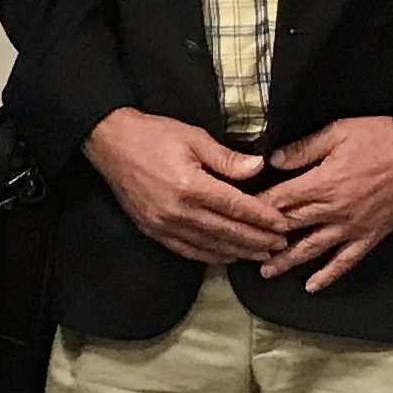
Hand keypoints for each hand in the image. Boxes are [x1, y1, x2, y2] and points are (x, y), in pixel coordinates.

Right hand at [81, 108, 285, 265]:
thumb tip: (258, 168)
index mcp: (191, 186)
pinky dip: (211, 256)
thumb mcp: (194, 137)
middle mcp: (179, 212)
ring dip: (238, 252)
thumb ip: (227, 158)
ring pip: (210, 246)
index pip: (237, 207)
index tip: (282, 224)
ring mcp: (164, 225)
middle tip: (280, 244)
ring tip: (261, 255)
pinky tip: (227, 257)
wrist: (110, 144)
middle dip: (257, 240)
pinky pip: (188, 251)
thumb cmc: (154, 135)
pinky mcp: (154, 231)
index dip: (262, 218)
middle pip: (227, 232)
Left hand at [258, 116, 392, 291]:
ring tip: (267, 272)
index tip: (238, 216)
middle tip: (243, 250)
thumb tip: (273, 161)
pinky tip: (313, 286)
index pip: (281, 200)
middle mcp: (333, 210)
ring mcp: (351, 227)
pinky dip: (329, 275)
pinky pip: (346, 261)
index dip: (257, 209)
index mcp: (321, 183)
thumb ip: (303, 149)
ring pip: (313, 249)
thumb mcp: (338, 132)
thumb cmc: (379, 138)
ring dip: (288, 262)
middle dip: (265, 240)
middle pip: (291, 228)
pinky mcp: (369, 236)